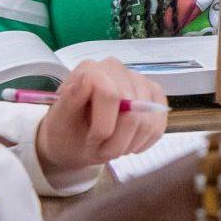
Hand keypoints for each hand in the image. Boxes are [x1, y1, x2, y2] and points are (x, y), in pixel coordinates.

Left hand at [32, 59, 167, 180]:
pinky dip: (145, 140)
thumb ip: (72, 100)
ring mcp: (139, 80)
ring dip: (132, 143)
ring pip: (149, 119)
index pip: (110, 94)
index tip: (93, 141)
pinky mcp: (154, 94)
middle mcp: (116, 68)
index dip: (104, 126)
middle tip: (104, 152)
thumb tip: (86, 80)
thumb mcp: (60, 121)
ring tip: (115, 148)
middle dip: (119, 141)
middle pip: (133, 110)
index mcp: (90, 70)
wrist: (76, 139)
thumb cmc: (66, 131)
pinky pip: (160, 122)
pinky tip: (129, 143)